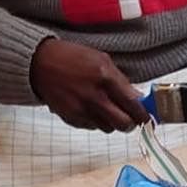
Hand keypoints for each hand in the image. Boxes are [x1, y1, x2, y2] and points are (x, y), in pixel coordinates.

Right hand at [29, 38, 150, 131]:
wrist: (39, 64)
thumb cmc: (71, 58)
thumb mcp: (101, 60)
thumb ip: (121, 81)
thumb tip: (139, 98)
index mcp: (105, 77)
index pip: (133, 104)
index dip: (143, 114)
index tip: (147, 117)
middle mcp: (94, 96)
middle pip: (123, 124)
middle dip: (130, 123)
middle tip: (130, 118)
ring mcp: (82, 109)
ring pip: (108, 128)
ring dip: (111, 122)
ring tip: (105, 108)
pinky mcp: (71, 118)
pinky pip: (91, 127)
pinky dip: (95, 121)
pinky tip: (89, 108)